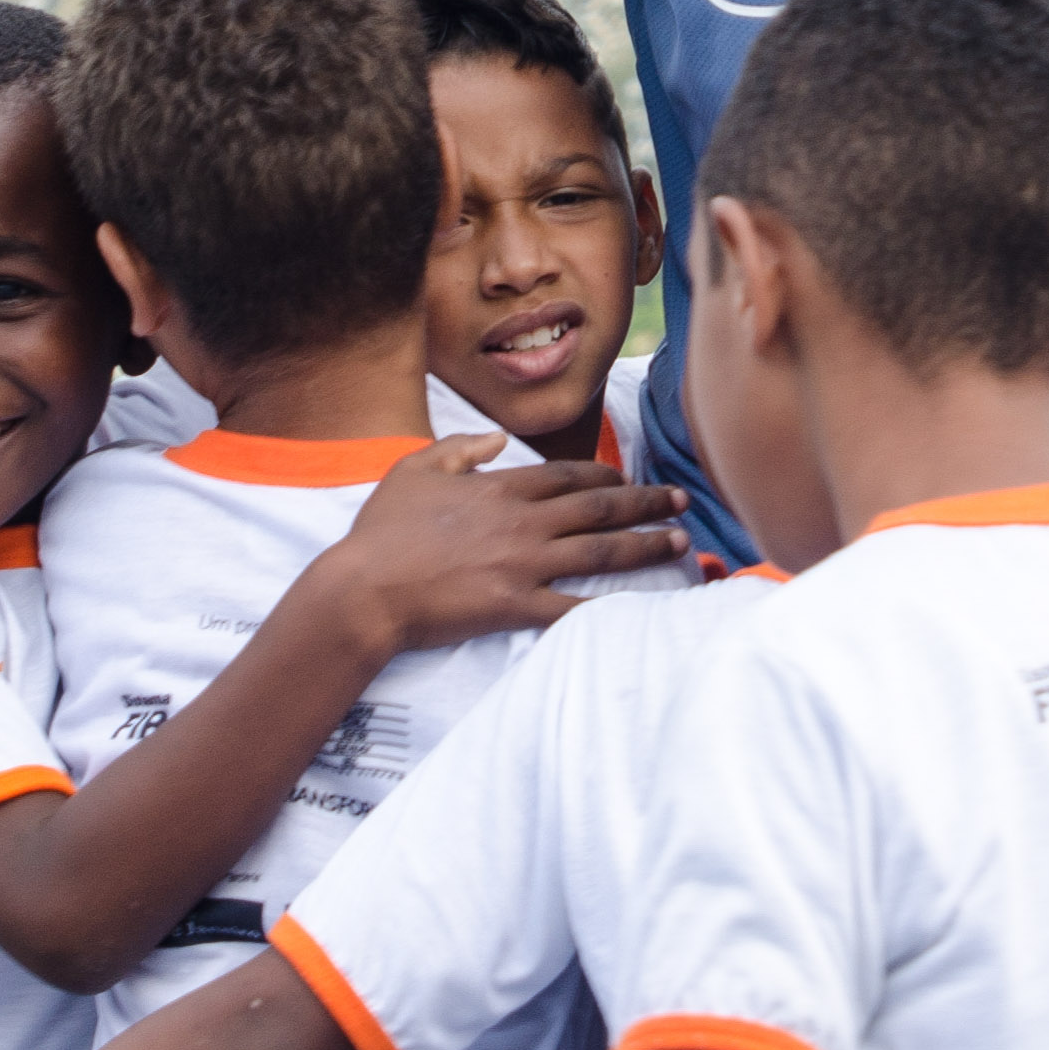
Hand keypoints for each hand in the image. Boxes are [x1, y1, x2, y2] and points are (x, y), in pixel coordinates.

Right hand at [311, 434, 691, 649]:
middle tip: (684, 501)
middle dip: (648, 503)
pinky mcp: (516, 606)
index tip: (629, 479)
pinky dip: (609, 606)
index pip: (570, 476)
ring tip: (681, 542)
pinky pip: (573, 607)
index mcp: (502, 489)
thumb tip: (496, 442)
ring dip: (646, 545)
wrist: (364, 590)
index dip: (606, 476)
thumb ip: (459, 449)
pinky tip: (640, 606)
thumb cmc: (383, 531)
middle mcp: (524, 523)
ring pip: (601, 551)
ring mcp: (523, 565)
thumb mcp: (415, 470)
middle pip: (600, 507)